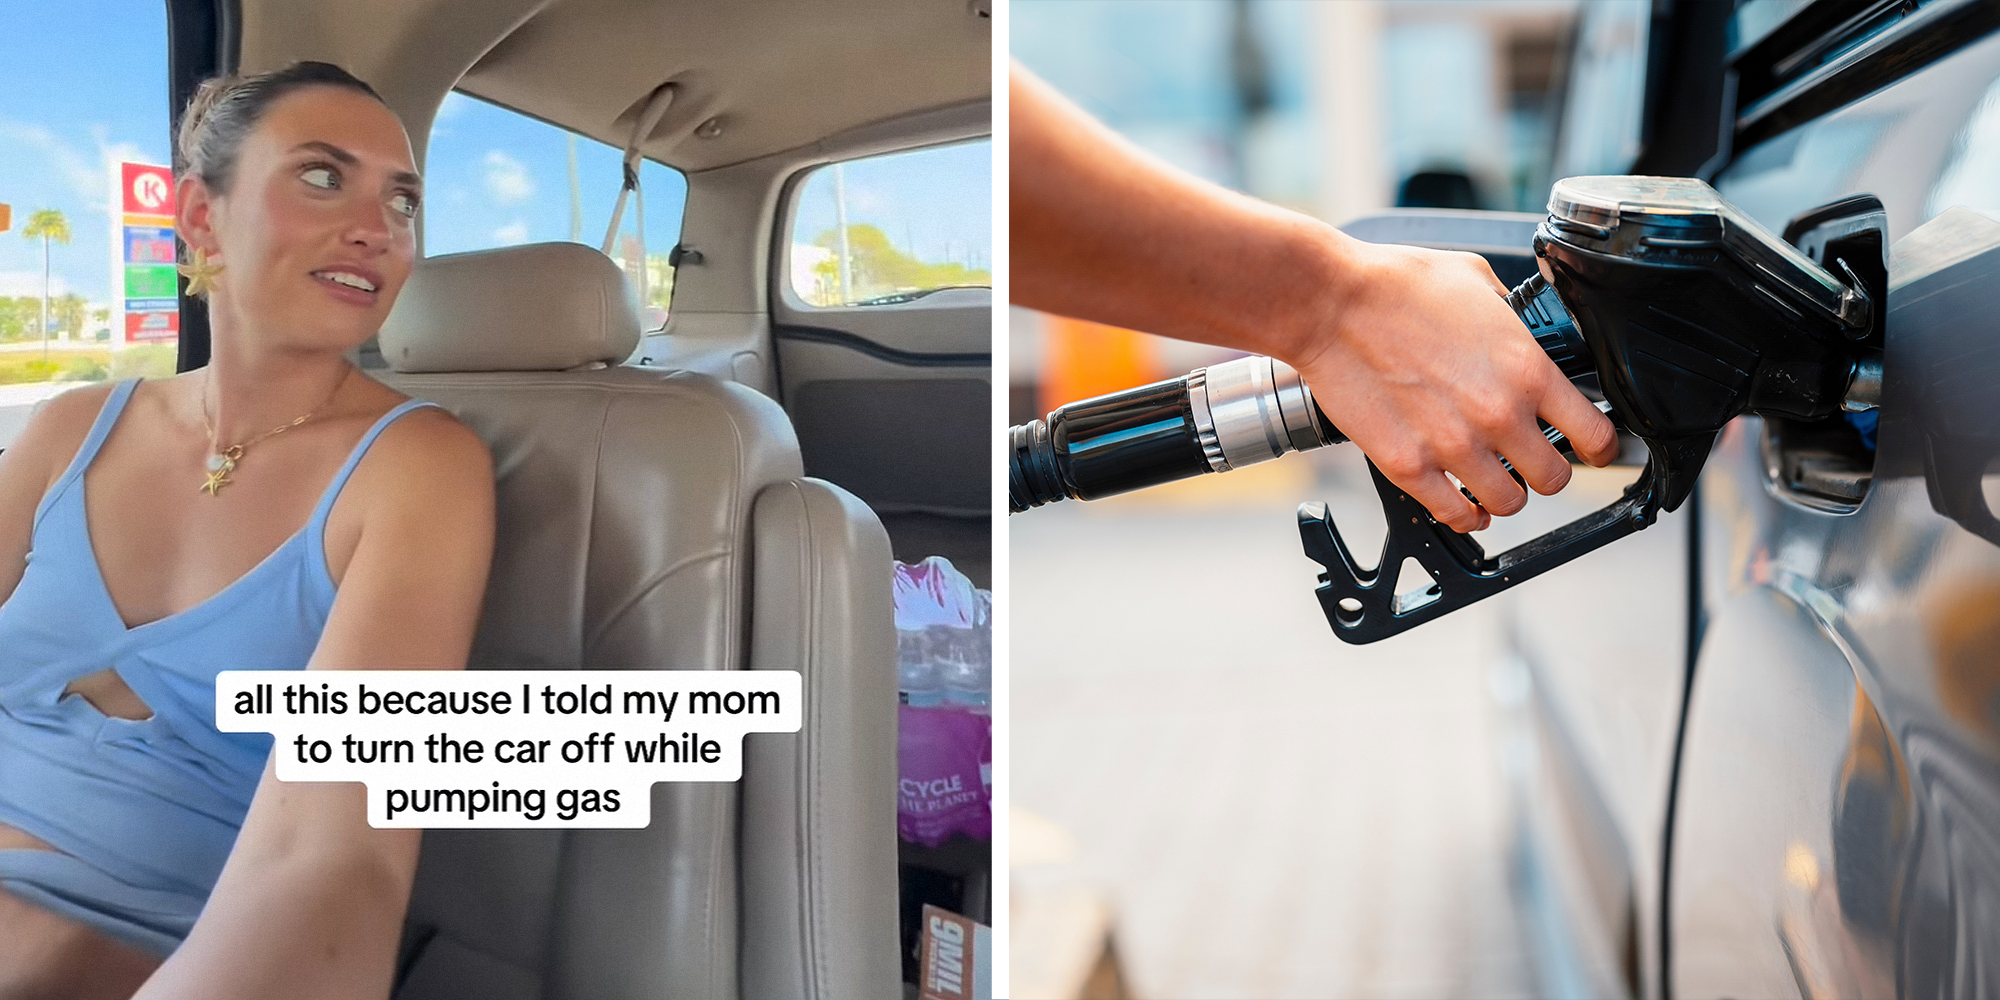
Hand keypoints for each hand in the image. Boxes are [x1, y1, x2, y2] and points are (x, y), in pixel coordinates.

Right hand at [1287, 239, 1618, 533]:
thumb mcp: (1476, 281)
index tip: (1590, 447)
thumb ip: (1509, 317)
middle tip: (1529, 460)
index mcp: (1526, 370)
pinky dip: (1465, 515)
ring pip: (1508, 503)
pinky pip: (1455, 514)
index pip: (1595, 434)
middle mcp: (1498, 416)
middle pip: (1554, 478)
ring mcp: (1453, 447)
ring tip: (1492, 480)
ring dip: (1504, 493)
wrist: (1331, 304)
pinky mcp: (1409, 467)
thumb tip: (1518, 331)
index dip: (1599, 446)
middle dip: (1546, 470)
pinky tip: (1464, 504)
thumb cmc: (1394, 285)